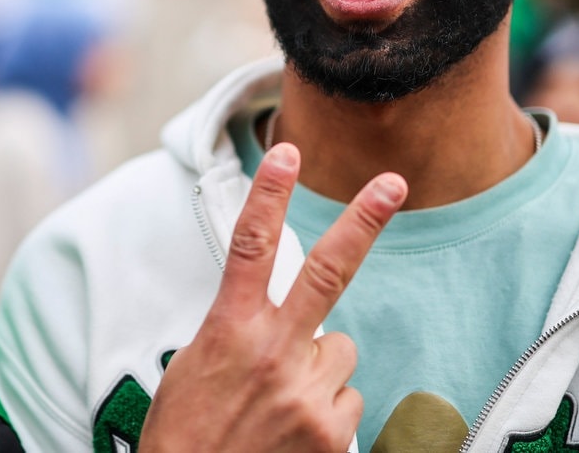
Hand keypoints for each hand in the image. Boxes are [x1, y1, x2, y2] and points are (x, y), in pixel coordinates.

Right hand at [139, 142, 405, 451]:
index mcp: (230, 328)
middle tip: (392, 183)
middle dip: (362, 220)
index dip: (270, 195)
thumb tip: (282, 319)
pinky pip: (346, 401)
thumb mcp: (198, 365)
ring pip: (340, 351)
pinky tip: (291, 430)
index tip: (286, 153)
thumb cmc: (186, 433)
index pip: (251, 246)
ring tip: (278, 403)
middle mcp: (273, 352)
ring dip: (319, 369)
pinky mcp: (330, 432)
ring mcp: (306, 392)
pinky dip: (326, 411)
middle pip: (328, 270)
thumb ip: (242, 331)